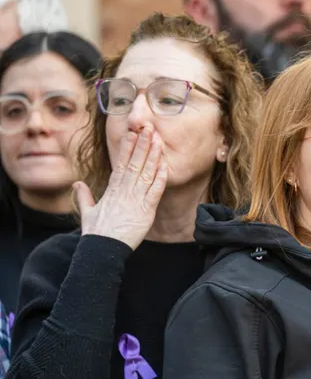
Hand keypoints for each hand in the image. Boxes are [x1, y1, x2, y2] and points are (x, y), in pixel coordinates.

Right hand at [75, 124, 167, 249]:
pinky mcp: (145, 211)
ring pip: (146, 173)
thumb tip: (77, 183)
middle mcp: (124, 192)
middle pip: (135, 164)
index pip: (121, 164)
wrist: (102, 249)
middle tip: (149, 128)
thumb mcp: (88, 212)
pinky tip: (165, 165)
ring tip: (158, 140)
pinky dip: (160, 178)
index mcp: (112, 190)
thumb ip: (84, 196)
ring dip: (153, 156)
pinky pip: (155, 191)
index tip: (133, 134)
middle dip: (142, 145)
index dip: (128, 148)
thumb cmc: (95, 233)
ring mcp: (135, 200)